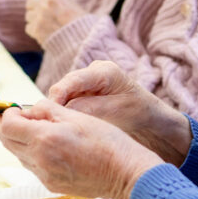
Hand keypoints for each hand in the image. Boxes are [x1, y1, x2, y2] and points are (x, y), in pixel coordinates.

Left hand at [0, 99, 163, 198]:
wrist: (125, 174)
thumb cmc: (106, 141)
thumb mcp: (77, 116)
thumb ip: (48, 110)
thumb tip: (29, 109)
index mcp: (44, 138)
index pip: (8, 125)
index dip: (6, 113)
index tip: (11, 107)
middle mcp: (39, 159)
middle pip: (6, 142)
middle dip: (2, 127)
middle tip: (3, 115)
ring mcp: (44, 175)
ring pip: (18, 155)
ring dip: (16, 141)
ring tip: (25, 128)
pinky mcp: (51, 185)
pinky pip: (32, 166)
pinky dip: (30, 153)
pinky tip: (41, 145)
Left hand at [25, 0, 87, 45]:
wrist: (83, 39)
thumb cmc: (77, 20)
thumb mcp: (67, 2)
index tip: (40, 2)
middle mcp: (45, 4)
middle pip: (29, 2)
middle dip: (35, 8)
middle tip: (44, 15)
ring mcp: (39, 17)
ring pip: (28, 16)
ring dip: (35, 20)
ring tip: (47, 24)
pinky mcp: (36, 30)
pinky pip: (28, 28)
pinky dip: (35, 31)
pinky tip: (46, 32)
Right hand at [48, 61, 192, 165]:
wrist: (148, 114)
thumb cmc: (137, 111)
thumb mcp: (116, 111)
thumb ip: (90, 109)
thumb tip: (64, 111)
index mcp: (104, 71)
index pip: (73, 80)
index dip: (58, 96)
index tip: (49, 112)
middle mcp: (93, 71)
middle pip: (65, 87)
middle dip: (56, 105)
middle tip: (50, 125)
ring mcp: (87, 80)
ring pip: (65, 95)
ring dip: (61, 110)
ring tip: (56, 127)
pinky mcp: (84, 91)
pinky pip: (69, 100)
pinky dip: (66, 112)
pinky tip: (65, 126)